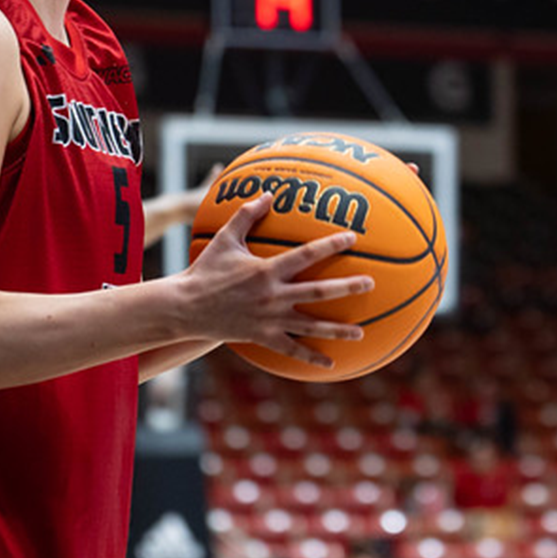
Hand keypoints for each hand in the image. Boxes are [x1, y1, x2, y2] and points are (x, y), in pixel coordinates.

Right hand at [179, 192, 374, 368]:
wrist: (186, 307)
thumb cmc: (205, 270)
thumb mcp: (225, 239)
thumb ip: (246, 215)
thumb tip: (267, 193)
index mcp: (267, 270)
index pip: (306, 254)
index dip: (330, 245)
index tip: (352, 238)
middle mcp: (273, 295)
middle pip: (318, 291)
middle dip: (346, 287)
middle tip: (370, 284)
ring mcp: (270, 319)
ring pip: (311, 325)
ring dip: (337, 330)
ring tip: (361, 333)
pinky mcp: (263, 337)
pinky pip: (291, 350)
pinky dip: (311, 357)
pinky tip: (331, 364)